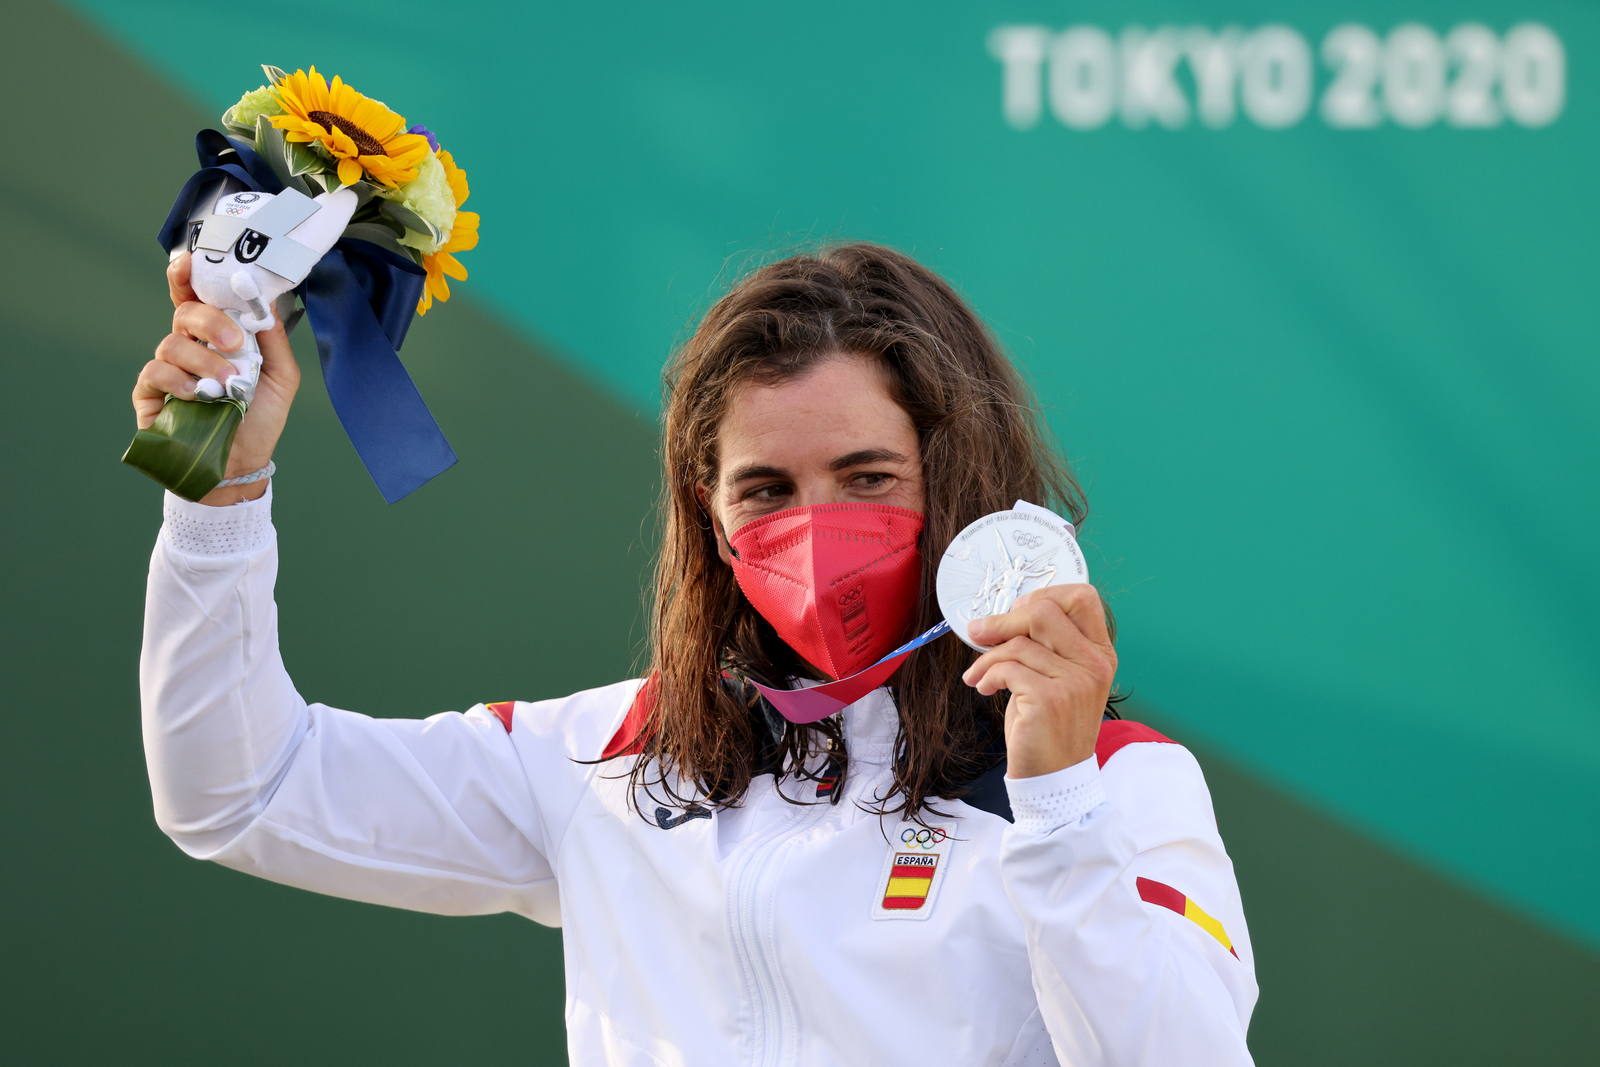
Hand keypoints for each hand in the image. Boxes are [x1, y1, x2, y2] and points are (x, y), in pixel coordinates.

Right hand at [133, 253, 300, 504]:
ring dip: (203, 360)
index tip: (191, 261)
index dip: (188, 276)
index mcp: (216, 336)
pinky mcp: (150, 396)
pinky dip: (177, 381)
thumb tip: (264, 298)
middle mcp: (189, 346)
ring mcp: (167, 370)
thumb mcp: (281, 377)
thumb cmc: (259, 419)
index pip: (197, 297)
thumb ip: (273, 338)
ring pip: (172, 343)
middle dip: (209, 320)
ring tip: (227, 385)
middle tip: (233, 342)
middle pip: (185, 312)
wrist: (241, 466)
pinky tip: (197, 396)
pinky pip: (154, 374)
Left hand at [961, 585, 1117, 778]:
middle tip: (980, 635)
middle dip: (1002, 621)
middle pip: (1043, 611)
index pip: (1082, 597)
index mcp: (1101, 652)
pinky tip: (984, 688)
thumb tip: (1003, 615)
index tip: (1016, 614)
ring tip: (978, 675)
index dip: (1042, 596)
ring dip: (986, 657)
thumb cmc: (1048, 725)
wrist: (1054, 776)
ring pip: (1018, 643)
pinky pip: (1007, 668)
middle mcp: (1095, 664)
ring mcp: (1077, 681)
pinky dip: (986, 675)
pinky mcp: (1052, 698)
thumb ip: (1044, 645)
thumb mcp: (1057, 678)